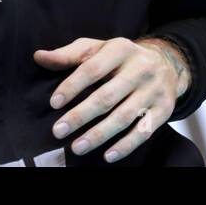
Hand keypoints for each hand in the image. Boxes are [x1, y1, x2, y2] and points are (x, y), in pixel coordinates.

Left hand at [33, 36, 188, 162]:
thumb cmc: (121, 58)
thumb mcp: (97, 49)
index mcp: (120, 49)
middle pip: (107, 96)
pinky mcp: (164, 110)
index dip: (72, 86)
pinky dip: (126, 145)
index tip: (54, 104)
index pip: (92, 69)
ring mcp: (154, 90)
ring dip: (98, 134)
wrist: (167, 63)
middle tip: (58, 131)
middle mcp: (140, 68)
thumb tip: (39, 57)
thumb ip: (69, 55)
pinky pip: (144, 131)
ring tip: (76, 147)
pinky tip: (108, 155)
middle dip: (80, 115)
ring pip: (124, 116)